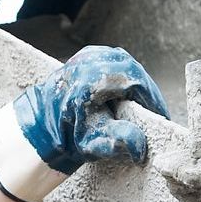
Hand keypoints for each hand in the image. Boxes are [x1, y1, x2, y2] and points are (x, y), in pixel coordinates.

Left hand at [0, 46, 168, 201]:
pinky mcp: (87, 56)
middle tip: (157, 114)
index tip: (162, 118)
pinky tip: (129, 95)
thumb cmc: (65, 135)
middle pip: (134, 73)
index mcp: (94, 76)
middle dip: (148, 94)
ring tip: (145, 107)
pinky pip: (115, 63)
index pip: (138, 83)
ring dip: (138, 85)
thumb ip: (117, 141)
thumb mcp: (93, 141)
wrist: (38, 127)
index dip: (154, 101)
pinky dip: (125, 77)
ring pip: (126, 66)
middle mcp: (91, 60)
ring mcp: (89, 55)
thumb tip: (141, 146)